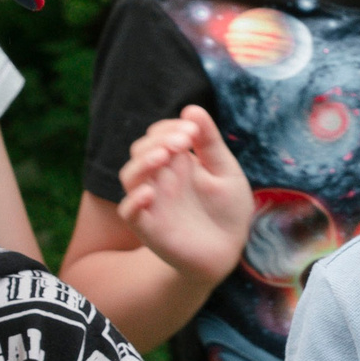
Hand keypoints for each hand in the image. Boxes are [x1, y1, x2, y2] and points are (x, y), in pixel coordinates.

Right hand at [117, 105, 251, 288]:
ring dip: (143, 163)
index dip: (170, 128)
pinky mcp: (149, 227)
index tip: (192, 131)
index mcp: (177, 162)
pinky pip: (129, 212)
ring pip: (130, 175)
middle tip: (183, 141)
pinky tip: (150, 193)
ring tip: (164, 156)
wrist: (230, 251)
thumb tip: (192, 109)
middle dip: (159, 140)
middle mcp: (160, 179)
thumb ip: (210, 143)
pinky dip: (134, 201)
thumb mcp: (225, 171)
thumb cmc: (228, 210)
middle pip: (141, 150)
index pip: (158, 135)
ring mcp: (152, 202)